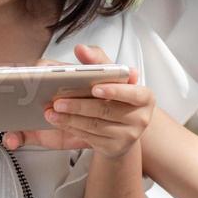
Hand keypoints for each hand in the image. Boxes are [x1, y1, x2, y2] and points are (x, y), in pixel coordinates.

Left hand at [3, 44, 154, 158]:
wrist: (126, 128)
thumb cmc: (119, 97)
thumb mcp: (113, 77)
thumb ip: (98, 60)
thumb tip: (81, 49)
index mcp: (145, 97)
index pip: (133, 93)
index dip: (114, 90)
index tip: (95, 88)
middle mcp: (140, 118)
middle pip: (106, 110)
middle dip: (79, 105)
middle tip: (58, 101)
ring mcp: (128, 135)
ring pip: (95, 126)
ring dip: (70, 119)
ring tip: (52, 112)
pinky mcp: (115, 148)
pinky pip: (90, 138)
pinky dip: (72, 128)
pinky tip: (60, 122)